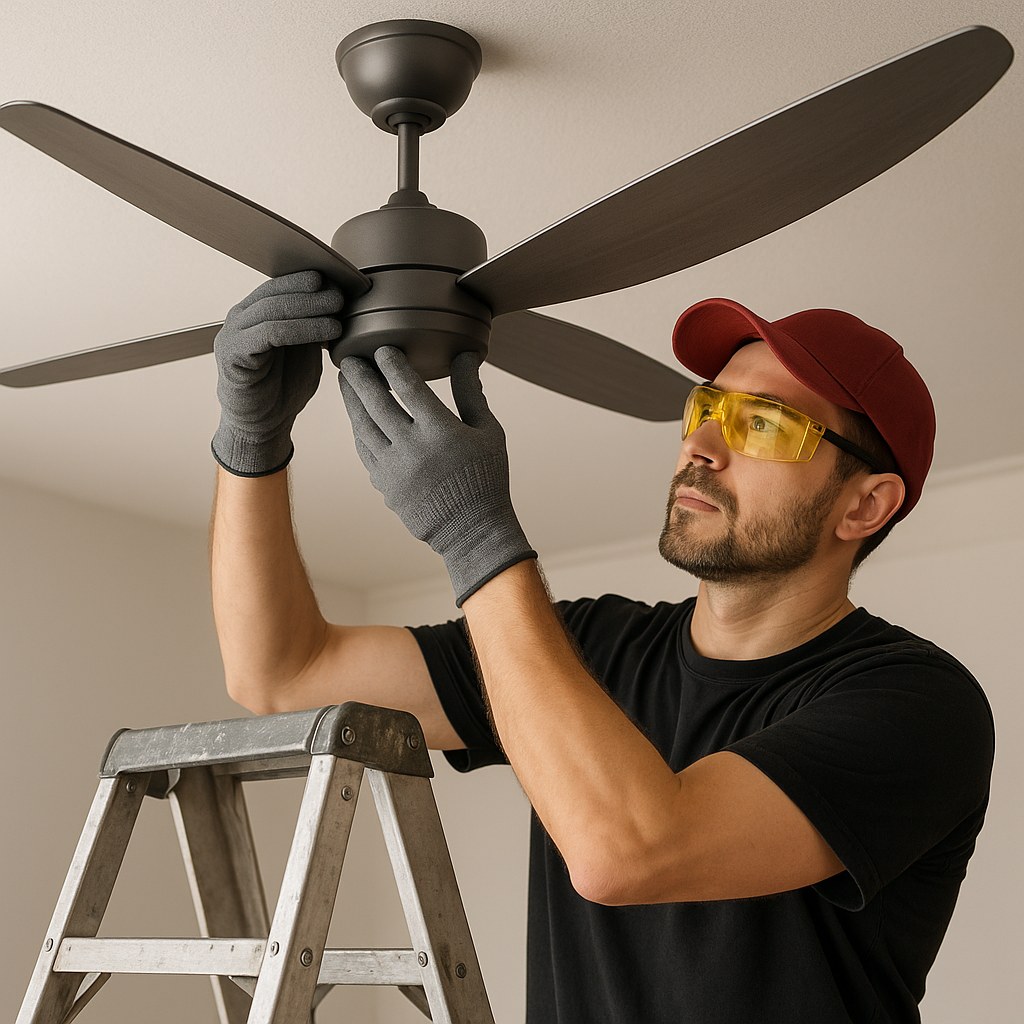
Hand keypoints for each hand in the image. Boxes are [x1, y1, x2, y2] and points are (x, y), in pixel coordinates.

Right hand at [212, 270, 343, 475]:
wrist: (264, 425)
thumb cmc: (285, 386)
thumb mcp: (306, 348)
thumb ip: (314, 324)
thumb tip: (342, 297)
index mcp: (256, 311)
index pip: (280, 283)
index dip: (309, 279)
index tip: (340, 279)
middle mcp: (240, 318)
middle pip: (276, 292)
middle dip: (311, 291)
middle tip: (341, 293)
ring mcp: (232, 334)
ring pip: (273, 310)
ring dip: (310, 308)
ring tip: (339, 310)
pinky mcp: (232, 354)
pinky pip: (269, 333)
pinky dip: (301, 329)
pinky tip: (327, 333)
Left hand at [339, 346, 535, 605]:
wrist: (472, 529)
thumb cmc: (485, 477)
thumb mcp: (487, 432)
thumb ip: (471, 392)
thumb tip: (464, 356)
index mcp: (441, 432)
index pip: (408, 387)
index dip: (392, 364)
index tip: (382, 348)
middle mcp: (413, 448)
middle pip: (376, 403)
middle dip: (360, 377)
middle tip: (348, 358)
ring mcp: (394, 469)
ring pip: (363, 426)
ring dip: (351, 401)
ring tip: (345, 381)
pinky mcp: (384, 485)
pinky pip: (365, 450)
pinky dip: (359, 429)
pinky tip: (357, 416)